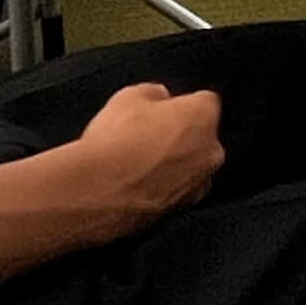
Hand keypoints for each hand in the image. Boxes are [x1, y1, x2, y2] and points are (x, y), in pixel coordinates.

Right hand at [62, 83, 224, 231]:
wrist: (95, 193)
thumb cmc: (114, 142)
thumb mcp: (128, 97)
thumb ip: (153, 93)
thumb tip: (158, 98)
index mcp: (203, 115)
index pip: (203, 102)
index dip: (179, 104)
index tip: (162, 110)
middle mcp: (210, 151)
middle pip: (202, 137)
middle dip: (181, 136)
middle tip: (148, 137)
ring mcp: (197, 185)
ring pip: (191, 168)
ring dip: (174, 165)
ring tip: (138, 165)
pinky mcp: (180, 211)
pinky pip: (176, 192)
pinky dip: (163, 189)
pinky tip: (137, 185)